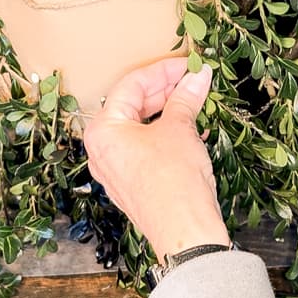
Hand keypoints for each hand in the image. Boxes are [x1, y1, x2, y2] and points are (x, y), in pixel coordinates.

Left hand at [83, 58, 229, 260]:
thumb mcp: (180, 130)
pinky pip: (144, 149)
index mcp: (103, 131)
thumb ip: (185, 98)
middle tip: (192, 79)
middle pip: (132, 106)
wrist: (183, 233)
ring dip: (167, 112)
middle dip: (165, 90)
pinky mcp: (130, 185)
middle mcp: (101, 150)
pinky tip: (191, 128)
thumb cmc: (174, 181)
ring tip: (195, 100)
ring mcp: (113, 170)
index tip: (188, 64)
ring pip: (139, 128)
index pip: (131, 85)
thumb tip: (197, 76)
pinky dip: (165, 135)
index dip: (163, 70)